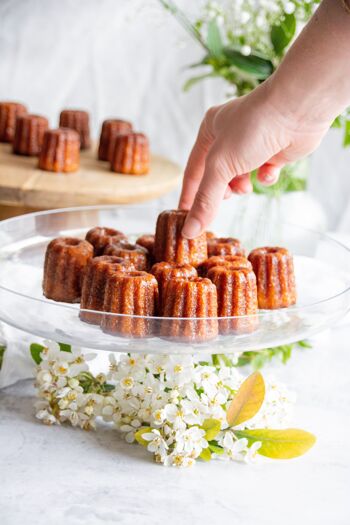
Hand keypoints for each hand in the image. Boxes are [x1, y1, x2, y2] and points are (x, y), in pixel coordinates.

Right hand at [179, 80, 331, 237]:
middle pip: (216, 177)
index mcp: (209, 131)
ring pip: (240, 178)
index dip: (189, 196)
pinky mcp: (273, 152)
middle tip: (224, 198)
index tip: (185, 218)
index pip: (192, 171)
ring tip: (246, 184)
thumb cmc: (253, 128)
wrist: (297, 111)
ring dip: (242, 186)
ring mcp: (253, 145)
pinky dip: (264, 178)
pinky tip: (269, 171)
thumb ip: (205, 200)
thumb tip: (190, 231)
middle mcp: (229, 136)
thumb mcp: (221, 166)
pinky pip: (263, 174)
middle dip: (221, 190)